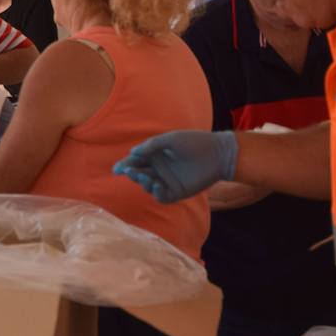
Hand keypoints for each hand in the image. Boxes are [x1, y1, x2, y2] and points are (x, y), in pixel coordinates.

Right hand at [113, 130, 237, 203]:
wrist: (218, 153)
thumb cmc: (195, 142)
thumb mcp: (171, 139)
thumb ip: (151, 145)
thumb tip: (132, 153)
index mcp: (156, 155)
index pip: (136, 161)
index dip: (125, 165)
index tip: (117, 169)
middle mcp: (160, 169)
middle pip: (139, 174)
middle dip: (132, 173)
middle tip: (129, 172)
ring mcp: (168, 181)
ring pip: (148, 185)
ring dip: (142, 182)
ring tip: (144, 177)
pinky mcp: (177, 192)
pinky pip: (161, 195)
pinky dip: (155, 192)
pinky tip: (156, 185)